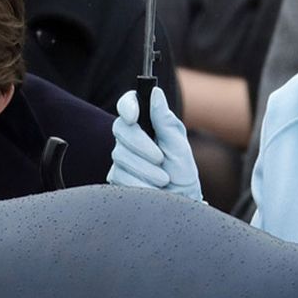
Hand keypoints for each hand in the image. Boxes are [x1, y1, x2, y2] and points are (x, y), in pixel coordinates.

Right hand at [108, 87, 202, 201]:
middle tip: (160, 158)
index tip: (134, 116)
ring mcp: (121, 158)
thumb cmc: (182, 175)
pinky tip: (152, 190)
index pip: (129, 104)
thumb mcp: (179, 147)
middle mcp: (130, 138)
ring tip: (163, 179)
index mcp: (147, 124)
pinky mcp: (116, 178)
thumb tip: (155, 93)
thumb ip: (165, 121)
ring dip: (145, 169)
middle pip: (120, 128)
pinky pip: (119, 175)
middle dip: (140, 144)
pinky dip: (139, 183)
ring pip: (120, 155)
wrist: (179, 205)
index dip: (127, 106)